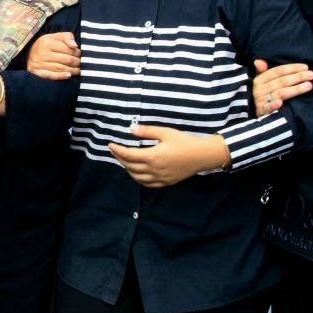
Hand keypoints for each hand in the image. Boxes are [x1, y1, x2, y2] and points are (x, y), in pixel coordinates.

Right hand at [27, 31, 79, 79]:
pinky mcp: (36, 72)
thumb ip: (67, 37)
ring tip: (78, 71)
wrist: (28, 52)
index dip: (77, 53)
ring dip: (72, 71)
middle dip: (76, 62)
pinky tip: (68, 76)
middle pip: (65, 60)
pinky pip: (50, 75)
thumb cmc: (46, 44)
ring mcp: (39, 64)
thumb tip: (75, 46)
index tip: (81, 55)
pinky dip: (60, 76)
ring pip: (60, 68)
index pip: (68, 49)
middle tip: (81, 64)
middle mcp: (42, 53)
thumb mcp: (55, 36)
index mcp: (48, 42)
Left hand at [108, 125, 226, 187]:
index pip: (128, 155)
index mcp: (152, 156)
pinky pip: (146, 184)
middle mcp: (153, 169)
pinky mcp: (164, 182)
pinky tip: (136, 173)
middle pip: (130, 166)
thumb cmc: (184, 142)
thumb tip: (131, 129)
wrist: (201, 156)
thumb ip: (147, 132)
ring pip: (136, 177)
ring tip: (123, 160)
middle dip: (120, 158)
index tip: (110, 145)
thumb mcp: (165, 133)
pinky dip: (138, 178)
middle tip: (115, 151)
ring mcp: (159, 178)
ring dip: (127, 169)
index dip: (117, 150)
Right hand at [251, 59, 312, 116]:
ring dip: (295, 89)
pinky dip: (273, 105)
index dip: (292, 68)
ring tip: (308, 85)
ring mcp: (260, 100)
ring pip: (280, 93)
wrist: (256, 113)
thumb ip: (262, 71)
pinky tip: (281, 102)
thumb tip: (259, 61)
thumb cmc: (262, 95)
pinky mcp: (262, 112)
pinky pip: (268, 108)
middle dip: (297, 77)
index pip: (277, 71)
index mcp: (259, 80)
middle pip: (281, 81)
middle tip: (311, 75)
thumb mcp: (260, 82)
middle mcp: (259, 89)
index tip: (305, 67)